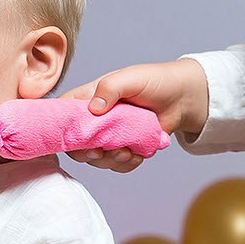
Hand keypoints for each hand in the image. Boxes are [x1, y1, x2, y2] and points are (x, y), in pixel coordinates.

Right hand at [60, 59, 209, 172]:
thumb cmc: (155, 81)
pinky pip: (117, 165)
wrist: (183, 98)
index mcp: (89, 99)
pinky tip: (137, 155)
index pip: (63, 114)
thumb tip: (93, 109)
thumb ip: (110, 88)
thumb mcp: (130, 78)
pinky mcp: (125, 148)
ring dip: (110, 160)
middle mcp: (95, 120)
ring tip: (128, 152)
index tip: (73, 139)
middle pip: (76, 144)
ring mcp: (110, 136)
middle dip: (87, 153)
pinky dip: (126, 165)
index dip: (61, 128)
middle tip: (100, 152)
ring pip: (96, 158)